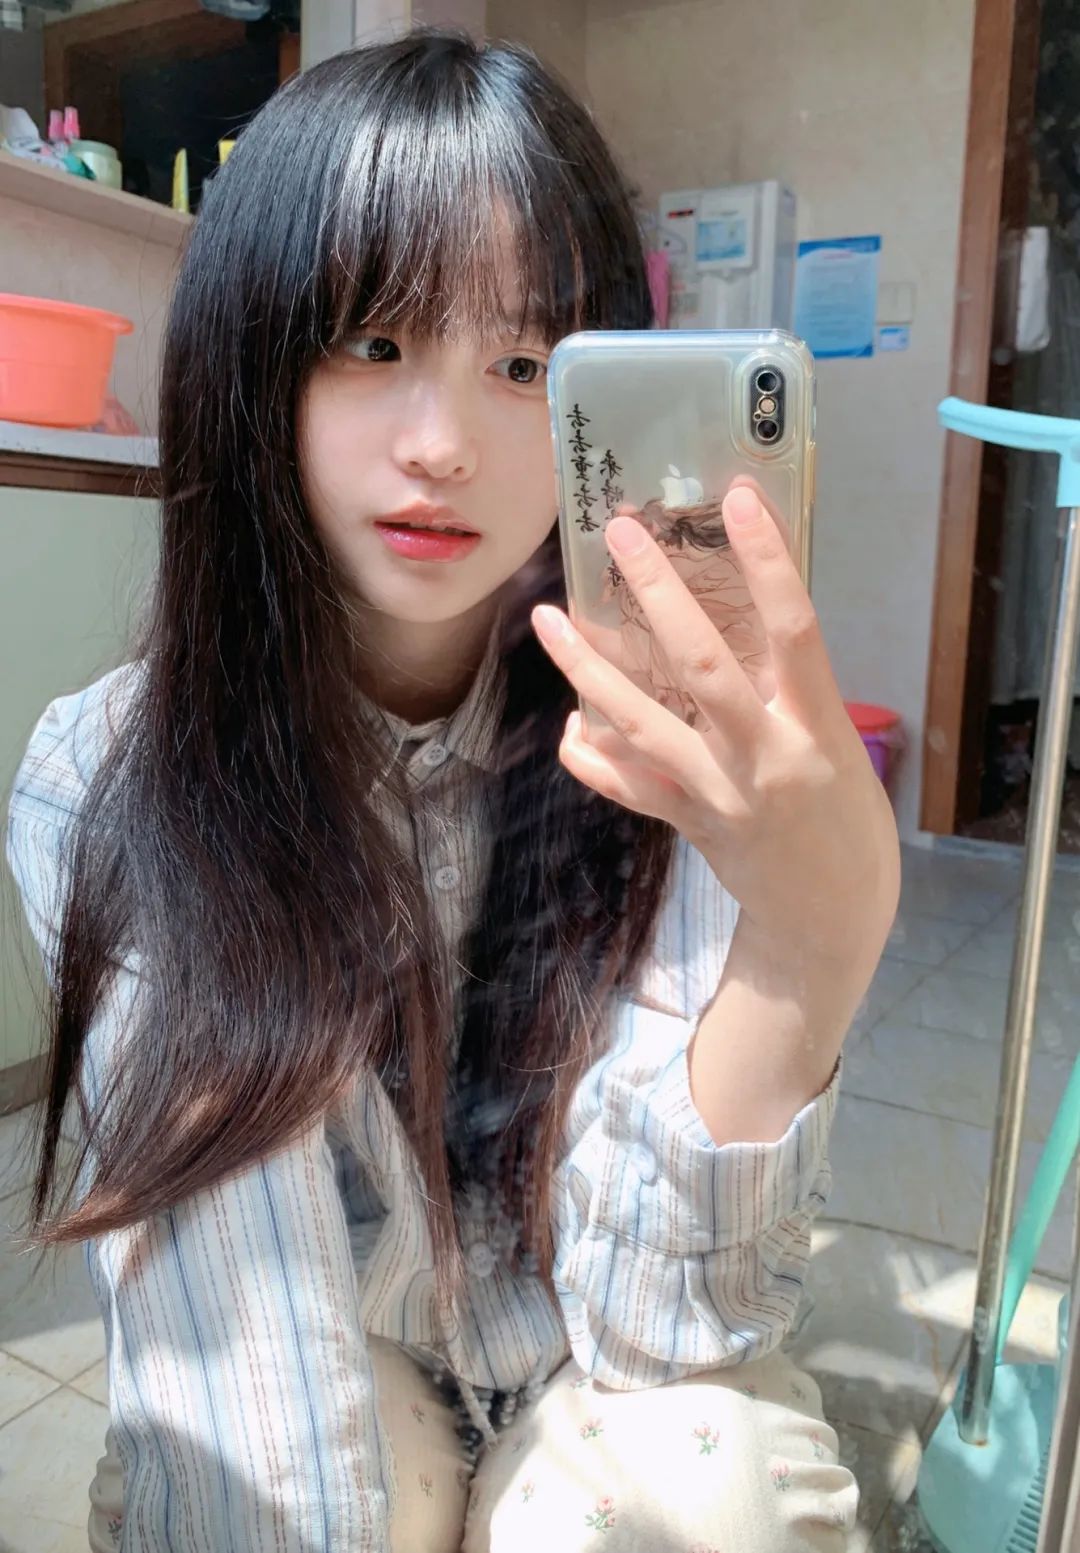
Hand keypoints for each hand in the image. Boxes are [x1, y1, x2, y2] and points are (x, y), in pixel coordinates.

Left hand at [531, 482, 899, 961]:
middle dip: (660, 596)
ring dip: (590, 671)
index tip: (741, 500)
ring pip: (643, 724)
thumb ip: (791, 693)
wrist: (832, 920)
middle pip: (704, 667)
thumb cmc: (846, 820)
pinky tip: (567, 726)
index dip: (770, 563)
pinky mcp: (688, 826)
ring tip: (549, 620)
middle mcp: (765, 757)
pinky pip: (628, 786)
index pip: (796, 630)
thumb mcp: (837, 746)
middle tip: (621, 536)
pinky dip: (592, 757)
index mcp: (817, 727)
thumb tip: (743, 625)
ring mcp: (720, 795)